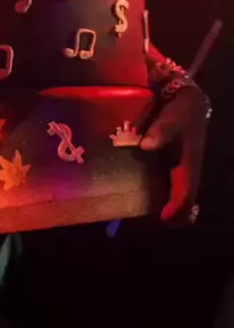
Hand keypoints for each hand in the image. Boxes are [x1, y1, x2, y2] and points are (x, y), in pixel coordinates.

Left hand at [140, 87, 207, 223]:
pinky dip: (160, 199)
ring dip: (163, 210)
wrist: (190, 105)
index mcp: (189, 169)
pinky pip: (170, 191)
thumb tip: (146, 145)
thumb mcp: (170, 120)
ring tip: (138, 215)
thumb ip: (159, 132)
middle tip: (143, 223)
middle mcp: (187, 176)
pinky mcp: (174, 169)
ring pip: (176, 200)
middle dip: (169, 218)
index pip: (185, 197)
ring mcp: (181, 174)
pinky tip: (139, 197)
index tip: (159, 218)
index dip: (174, 210)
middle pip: (182, 206)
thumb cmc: (181, 115)